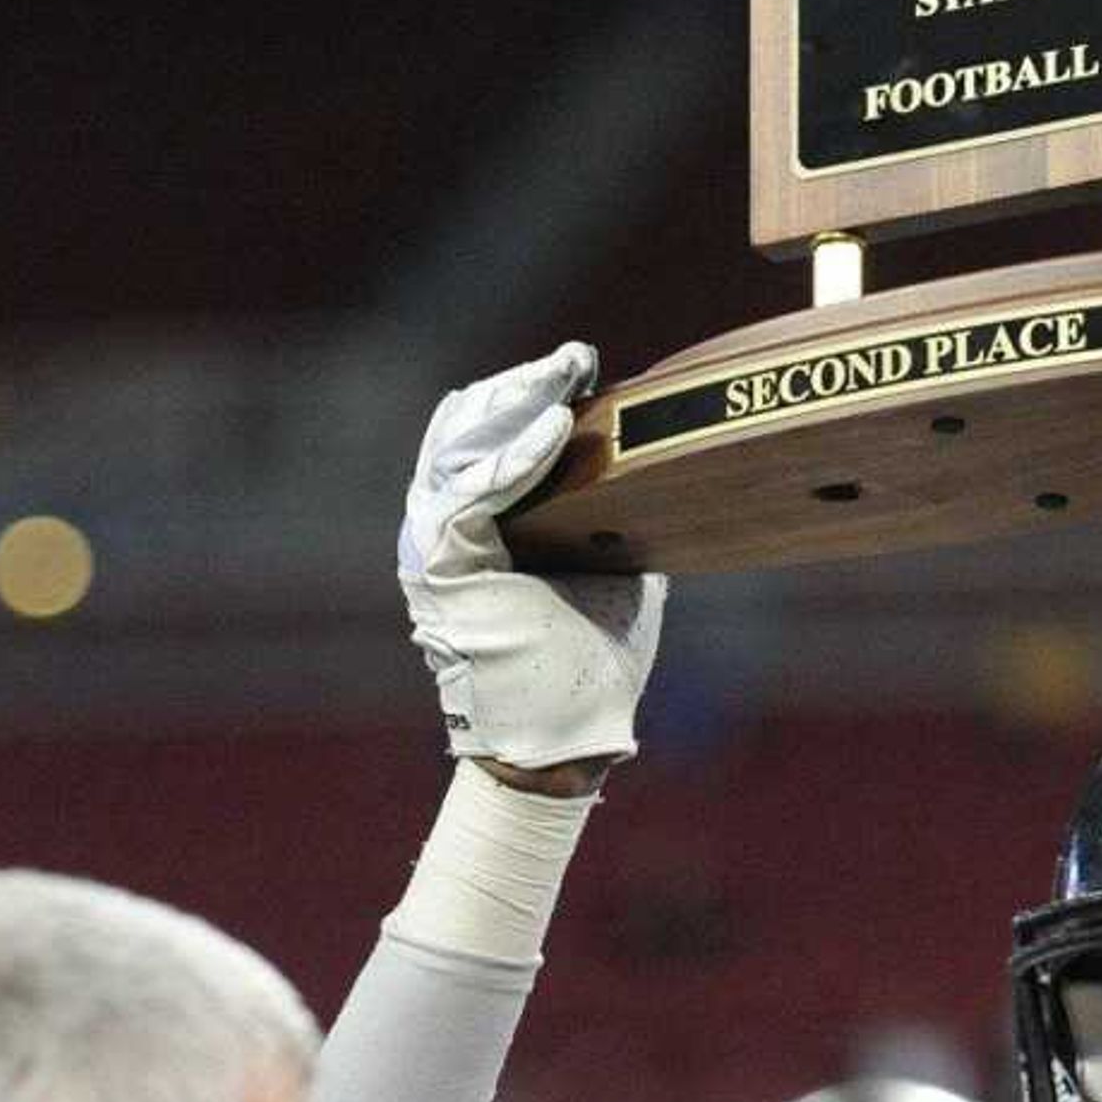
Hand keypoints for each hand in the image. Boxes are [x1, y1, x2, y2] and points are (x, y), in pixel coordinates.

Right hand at [399, 343, 666, 769]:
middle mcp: (442, 532)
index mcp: (476, 529)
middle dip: (518, 386)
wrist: (563, 742)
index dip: (525, 395)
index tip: (581, 367)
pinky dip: (515, 456)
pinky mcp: (444, 569)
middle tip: (573, 359)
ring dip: (515, 402)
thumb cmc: (585, 665)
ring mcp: (434, 549)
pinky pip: (474, 494)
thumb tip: (666, 471)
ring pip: (458, 448)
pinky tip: (556, 427)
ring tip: (564, 373)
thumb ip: (617, 519)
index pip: (482, 438)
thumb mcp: (613, 570)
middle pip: (462, 429)